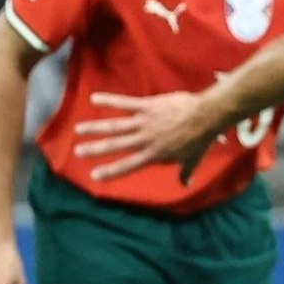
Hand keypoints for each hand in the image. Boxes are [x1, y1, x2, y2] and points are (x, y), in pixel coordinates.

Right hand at [67, 88, 224, 178]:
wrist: (206, 116)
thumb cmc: (201, 139)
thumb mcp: (193, 159)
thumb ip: (185, 172)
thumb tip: (186, 184)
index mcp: (154, 155)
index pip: (128, 166)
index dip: (110, 171)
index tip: (94, 175)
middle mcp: (145, 140)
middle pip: (115, 145)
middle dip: (95, 149)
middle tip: (78, 152)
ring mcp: (145, 122)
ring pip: (115, 126)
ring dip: (95, 127)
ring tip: (79, 129)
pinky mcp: (147, 106)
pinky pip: (125, 103)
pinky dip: (109, 100)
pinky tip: (94, 99)